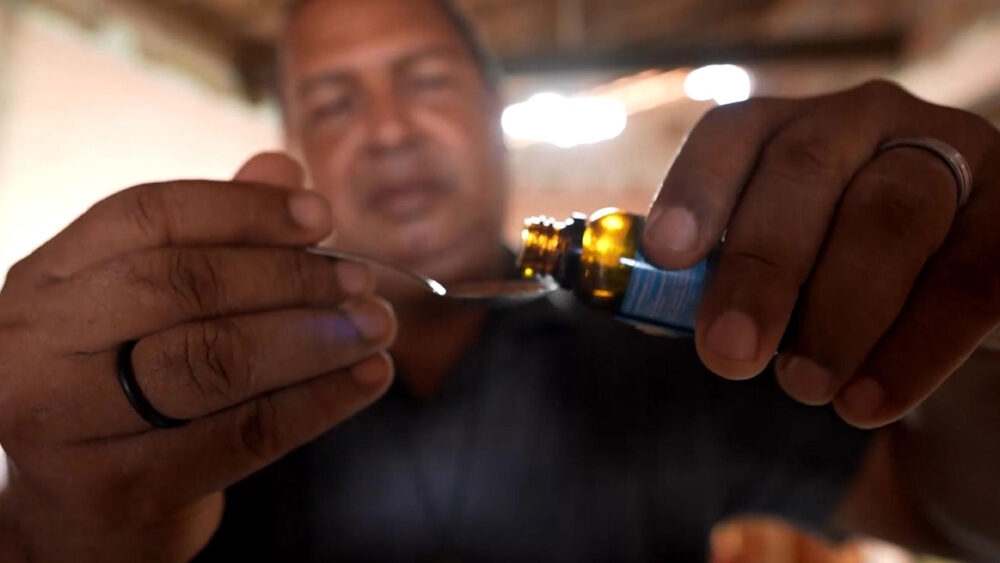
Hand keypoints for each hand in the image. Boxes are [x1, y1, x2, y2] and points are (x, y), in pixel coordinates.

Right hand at [0, 153, 396, 560]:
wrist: (81, 514)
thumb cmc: (125, 390)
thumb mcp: (147, 310)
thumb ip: (211, 239)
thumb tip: (283, 169)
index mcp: (46, 281)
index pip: (144, 218)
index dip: (242, 208)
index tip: (322, 214)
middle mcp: (34, 345)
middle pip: (179, 286)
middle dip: (287, 277)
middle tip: (362, 281)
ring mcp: (65, 424)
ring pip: (210, 362)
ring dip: (311, 336)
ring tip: (377, 325)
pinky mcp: (119, 490)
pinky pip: (241, 435)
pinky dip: (318, 402)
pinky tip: (368, 378)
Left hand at [643, 80, 999, 427]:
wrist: (948, 314)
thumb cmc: (839, 289)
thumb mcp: (778, 278)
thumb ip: (718, 285)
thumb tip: (646, 311)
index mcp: (793, 131)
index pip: (735, 133)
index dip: (696, 188)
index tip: (665, 254)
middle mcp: (870, 123)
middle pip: (806, 169)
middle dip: (760, 265)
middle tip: (729, 353)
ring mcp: (955, 156)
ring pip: (890, 214)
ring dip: (838, 311)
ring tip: (804, 387)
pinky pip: (970, 276)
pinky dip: (914, 348)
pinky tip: (866, 402)